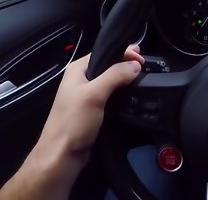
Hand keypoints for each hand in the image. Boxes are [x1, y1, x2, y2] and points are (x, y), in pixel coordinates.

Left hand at [36, 45, 143, 167]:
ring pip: (110, 80)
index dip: (124, 52)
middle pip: (108, 65)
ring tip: (143, 78)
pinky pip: (110, 94)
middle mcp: (81, 79)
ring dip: (125, 78)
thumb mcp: (95, 94)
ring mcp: (86, 94)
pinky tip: (133, 94)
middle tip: (146, 66)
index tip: (142, 59)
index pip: (104, 52)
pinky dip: (122, 92)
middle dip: (126, 63)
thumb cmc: (74, 121)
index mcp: (77, 69)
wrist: (62, 155)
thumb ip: (115, 75)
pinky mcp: (93, 109)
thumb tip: (136, 64)